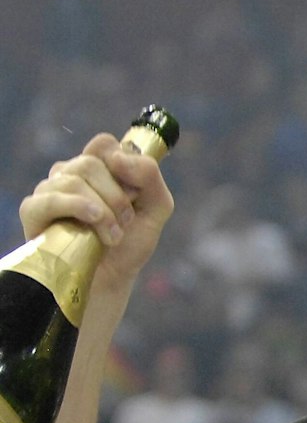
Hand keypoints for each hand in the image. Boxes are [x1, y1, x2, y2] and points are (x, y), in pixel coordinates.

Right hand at [19, 132, 174, 287]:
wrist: (112, 278)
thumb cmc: (130, 242)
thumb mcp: (157, 207)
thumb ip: (149, 175)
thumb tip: (117, 157)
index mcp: (98, 168)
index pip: (104, 144)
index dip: (123, 163)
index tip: (135, 192)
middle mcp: (70, 174)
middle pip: (91, 162)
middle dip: (117, 195)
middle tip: (126, 221)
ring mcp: (49, 190)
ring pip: (73, 179)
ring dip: (103, 210)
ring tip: (112, 236)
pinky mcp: (33, 211)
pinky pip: (49, 198)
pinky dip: (76, 208)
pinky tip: (91, 222)